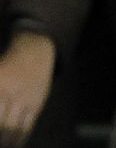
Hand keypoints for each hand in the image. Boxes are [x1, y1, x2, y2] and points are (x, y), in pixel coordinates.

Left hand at [0, 30, 54, 147]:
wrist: (34, 52)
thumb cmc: (7, 66)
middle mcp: (8, 95)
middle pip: (0, 125)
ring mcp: (24, 100)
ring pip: (13, 129)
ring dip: (7, 142)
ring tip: (4, 147)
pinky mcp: (37, 103)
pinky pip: (28, 126)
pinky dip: (21, 138)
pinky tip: (15, 145)